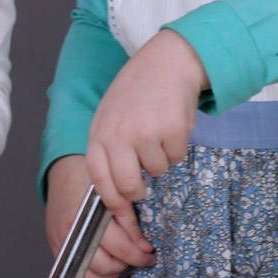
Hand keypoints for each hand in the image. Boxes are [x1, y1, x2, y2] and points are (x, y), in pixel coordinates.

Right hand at [45, 155, 153, 277]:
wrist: (63, 175)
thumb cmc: (90, 178)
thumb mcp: (113, 186)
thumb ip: (127, 207)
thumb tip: (150, 231)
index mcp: (89, 213)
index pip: (118, 244)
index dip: (138, 250)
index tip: (150, 250)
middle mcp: (74, 231)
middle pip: (107, 263)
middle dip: (130, 261)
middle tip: (145, 256)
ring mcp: (64, 243)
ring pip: (96, 273)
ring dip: (116, 269)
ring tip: (127, 258)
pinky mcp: (58, 250)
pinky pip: (83, 275)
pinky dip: (100, 274)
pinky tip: (110, 263)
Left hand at [84, 30, 204, 231]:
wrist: (167, 61)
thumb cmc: (137, 92)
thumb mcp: (111, 116)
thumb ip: (109, 148)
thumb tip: (116, 191)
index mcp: (99, 133)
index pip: (100, 181)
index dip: (112, 203)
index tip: (123, 215)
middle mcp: (119, 135)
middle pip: (128, 187)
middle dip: (139, 193)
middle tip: (145, 185)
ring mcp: (145, 134)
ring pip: (157, 172)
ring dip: (161, 159)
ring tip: (158, 132)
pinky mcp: (172, 131)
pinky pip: (176, 158)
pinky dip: (177, 148)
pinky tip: (171, 124)